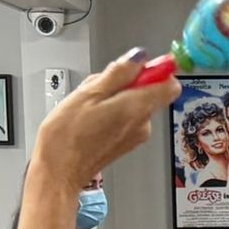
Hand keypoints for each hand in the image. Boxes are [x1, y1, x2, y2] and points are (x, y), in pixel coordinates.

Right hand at [32, 50, 178, 183]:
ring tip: (89, 105)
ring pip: (134, 102)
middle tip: (99, 88)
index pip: (170, 84)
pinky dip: (111, 111)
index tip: (136, 67)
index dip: (156, 70)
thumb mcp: (89, 92)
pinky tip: (91, 117)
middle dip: (126, 82)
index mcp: (137, 108)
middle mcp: (143, 123)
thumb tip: (139, 57)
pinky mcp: (126, 142)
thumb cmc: (67, 136)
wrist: (58, 171)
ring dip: (114, 97)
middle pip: (148, 91)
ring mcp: (135, 135)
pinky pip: (125, 117)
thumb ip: (119, 72)